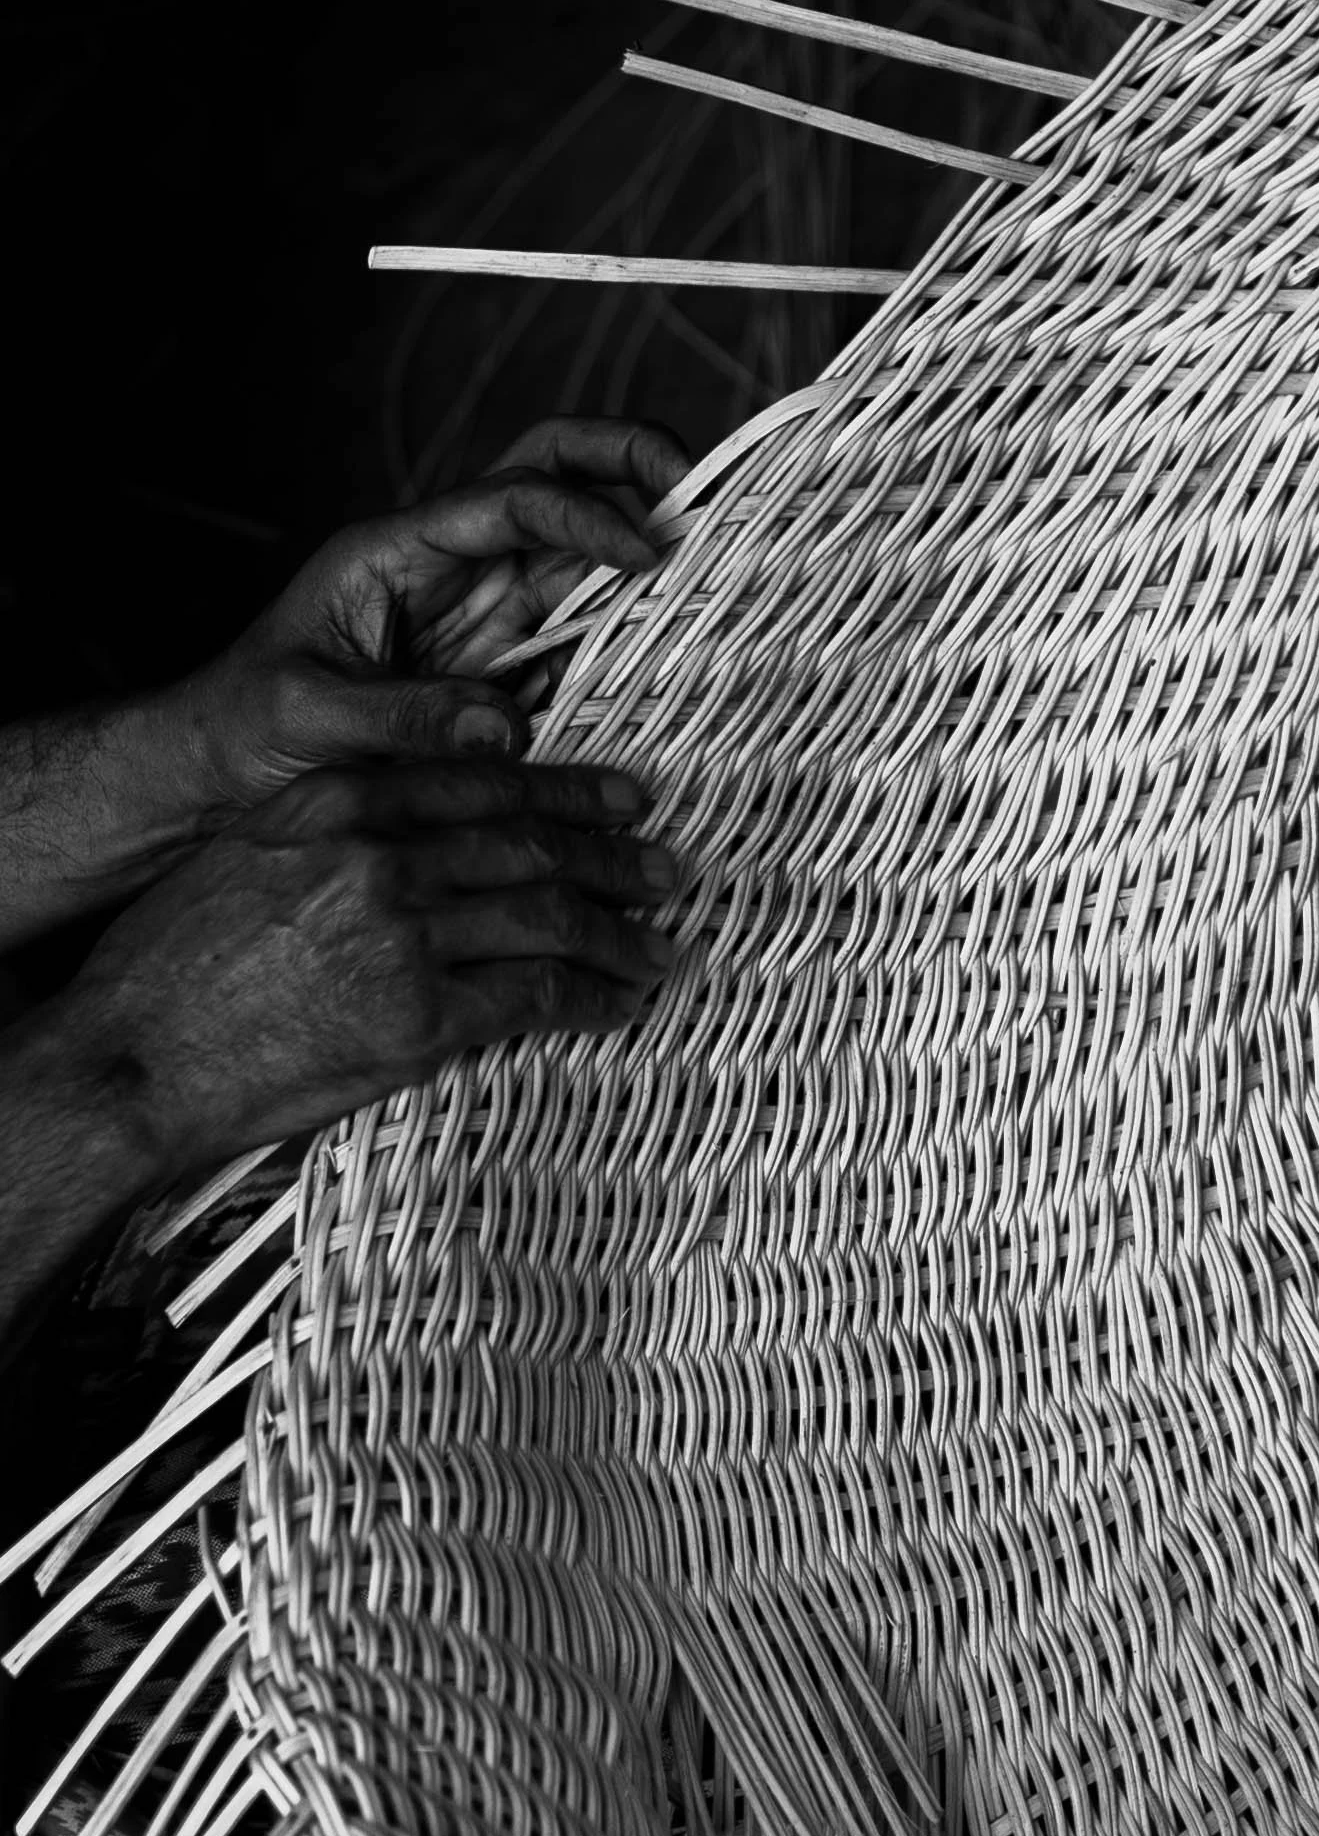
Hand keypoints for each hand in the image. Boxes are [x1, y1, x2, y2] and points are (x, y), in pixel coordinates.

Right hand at [52, 753, 681, 1179]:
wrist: (135, 1056)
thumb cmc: (176, 962)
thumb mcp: (252, 854)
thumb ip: (340, 828)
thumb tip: (426, 832)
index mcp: (342, 799)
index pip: (484, 780)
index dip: (569, 788)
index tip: (622, 798)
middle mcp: (381, 853)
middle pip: (530, 841)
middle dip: (613, 854)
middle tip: (667, 867)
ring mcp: (405, 933)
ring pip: (548, 915)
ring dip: (619, 931)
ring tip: (661, 943)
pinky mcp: (418, 1015)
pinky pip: (534, 997)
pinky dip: (591, 999)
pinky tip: (622, 1002)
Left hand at [167, 416, 691, 820]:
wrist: (224, 773)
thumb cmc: (247, 728)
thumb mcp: (308, 717)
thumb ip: (404, 716)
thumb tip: (507, 727)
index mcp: (397, 549)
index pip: (511, 498)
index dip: (586, 515)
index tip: (647, 552)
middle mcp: (448, 564)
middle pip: (555, 474)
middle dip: (630, 463)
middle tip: (703, 495)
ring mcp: (481, 611)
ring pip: (580, 548)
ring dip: (646, 544)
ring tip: (719, 560)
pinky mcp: (501, 666)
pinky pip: (579, 634)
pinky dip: (632, 631)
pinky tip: (680, 643)